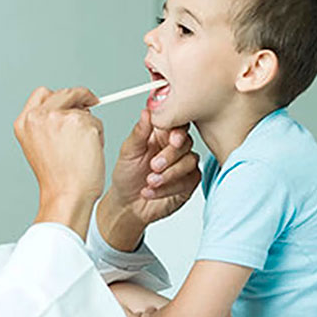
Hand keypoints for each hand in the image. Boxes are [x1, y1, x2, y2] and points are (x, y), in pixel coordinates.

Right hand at [14, 87, 104, 237]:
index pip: (43, 94)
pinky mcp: (79, 122)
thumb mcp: (40, 146)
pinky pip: (96, 122)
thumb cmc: (57, 178)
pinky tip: (89, 153)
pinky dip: (98, 136)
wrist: (65, 194)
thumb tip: (71, 110)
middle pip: (65, 93)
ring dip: (89, 125)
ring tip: (81, 150)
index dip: (60, 96)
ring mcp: (58, 117)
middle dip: (81, 97)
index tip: (73, 100)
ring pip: (83, 109)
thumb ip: (48, 124)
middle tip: (92, 102)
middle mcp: (38, 116)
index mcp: (25, 122)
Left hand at [98, 109, 200, 249]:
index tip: (171, 139)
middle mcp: (175, 148)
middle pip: (186, 142)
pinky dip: (168, 188)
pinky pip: (187, 182)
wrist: (127, 204)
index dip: (177, 130)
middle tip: (154, 166)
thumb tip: (147, 111)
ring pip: (189, 162)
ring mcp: (184, 165)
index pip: (176, 124)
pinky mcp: (188, 183)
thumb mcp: (128, 151)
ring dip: (169, 174)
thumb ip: (140, 132)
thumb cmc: (127, 175)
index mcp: (162, 134)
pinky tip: (151, 191)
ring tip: (150, 181)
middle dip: (170, 155)